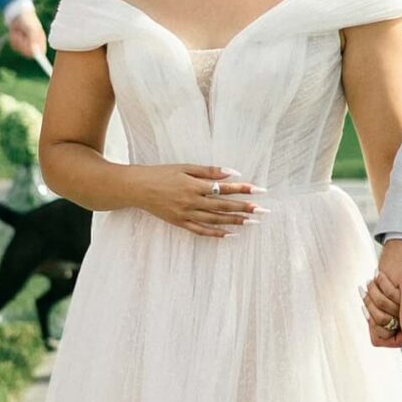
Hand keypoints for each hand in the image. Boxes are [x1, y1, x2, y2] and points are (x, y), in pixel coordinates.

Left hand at [5, 8, 48, 62]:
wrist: (18, 15)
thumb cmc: (28, 20)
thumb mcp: (32, 28)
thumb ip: (34, 38)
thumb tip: (34, 49)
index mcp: (41, 41)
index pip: (41, 53)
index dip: (36, 54)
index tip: (30, 52)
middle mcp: (34, 44)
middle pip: (28, 53)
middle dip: (23, 44)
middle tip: (21, 35)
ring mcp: (26, 45)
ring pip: (20, 49)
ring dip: (17, 40)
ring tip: (18, 31)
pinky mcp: (18, 44)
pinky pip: (14, 46)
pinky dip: (13, 39)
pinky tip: (15, 32)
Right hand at [131, 163, 261, 237]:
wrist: (138, 188)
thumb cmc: (162, 173)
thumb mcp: (185, 167)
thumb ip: (209, 171)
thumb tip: (232, 173)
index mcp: (194, 186)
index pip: (224, 189)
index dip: (243, 189)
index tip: (260, 190)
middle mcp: (192, 202)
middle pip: (223, 207)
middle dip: (245, 208)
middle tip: (263, 211)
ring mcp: (185, 214)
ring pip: (215, 220)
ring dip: (235, 221)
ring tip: (251, 222)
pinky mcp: (180, 223)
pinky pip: (201, 231)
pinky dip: (216, 233)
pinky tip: (229, 234)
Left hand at [363, 239, 401, 348]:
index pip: (401, 338)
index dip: (389, 329)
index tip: (383, 313)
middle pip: (385, 328)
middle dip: (380, 306)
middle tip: (379, 285)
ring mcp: (396, 311)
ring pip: (376, 320)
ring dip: (372, 299)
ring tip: (374, 281)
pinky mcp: (385, 304)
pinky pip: (371, 314)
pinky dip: (368, 300)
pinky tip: (367, 287)